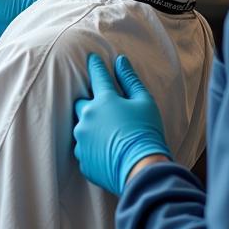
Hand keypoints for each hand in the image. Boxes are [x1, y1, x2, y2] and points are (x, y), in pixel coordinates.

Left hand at [73, 54, 171, 195]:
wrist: (143, 170)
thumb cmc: (147, 132)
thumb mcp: (144, 102)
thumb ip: (130, 79)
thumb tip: (120, 61)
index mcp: (103, 101)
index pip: (97, 76)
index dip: (95, 65)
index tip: (92, 58)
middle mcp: (87, 117)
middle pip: (81, 103)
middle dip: (89, 102)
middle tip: (102, 108)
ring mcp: (82, 140)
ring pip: (81, 127)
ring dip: (90, 126)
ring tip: (106, 134)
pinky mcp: (83, 159)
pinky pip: (84, 148)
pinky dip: (92, 146)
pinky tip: (105, 150)